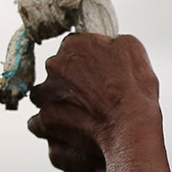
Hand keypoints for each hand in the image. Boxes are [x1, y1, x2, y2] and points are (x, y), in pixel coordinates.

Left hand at [26, 33, 160, 171]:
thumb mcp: (133, 50)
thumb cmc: (134, 91)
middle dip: (70, 83)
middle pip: (57, 72)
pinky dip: (50, 127)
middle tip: (90, 97)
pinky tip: (67, 130)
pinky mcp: (44, 120)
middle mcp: (55, 66)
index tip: (95, 75)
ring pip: (45, 96)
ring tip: (80, 116)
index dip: (86, 63)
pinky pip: (38, 123)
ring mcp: (46, 94)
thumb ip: (112, 42)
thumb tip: (108, 44)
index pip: (73, 49)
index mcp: (74, 45)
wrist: (130, 128)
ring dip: (57, 103)